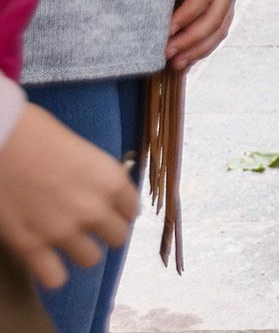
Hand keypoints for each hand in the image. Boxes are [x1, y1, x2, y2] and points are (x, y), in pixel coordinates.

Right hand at [0, 104, 139, 288]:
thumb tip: (98, 190)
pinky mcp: (30, 246)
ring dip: (81, 251)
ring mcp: (63, 231)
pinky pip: (55, 278)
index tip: (110, 209)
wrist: (1, 140)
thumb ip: (96, 176)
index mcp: (112, 180)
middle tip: (88, 226)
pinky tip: (46, 262)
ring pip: (90, 259)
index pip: (132, 210)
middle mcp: (94, 209)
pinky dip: (53, 274)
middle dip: (104, 232)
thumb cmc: (37, 134)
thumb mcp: (83, 150)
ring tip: (67, 243)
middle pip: (117, 237)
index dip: (120, 210)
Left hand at [166, 0, 241, 69]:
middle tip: (165, 53)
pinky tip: (188, 59)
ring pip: (222, 26)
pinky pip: (222, 27)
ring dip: (199, 48)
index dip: (186, 14)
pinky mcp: (228, 0)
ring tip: (175, 64)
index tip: (165, 29)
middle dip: (191, 38)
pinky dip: (206, 46)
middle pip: (216, 15)